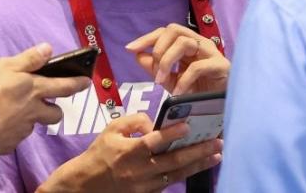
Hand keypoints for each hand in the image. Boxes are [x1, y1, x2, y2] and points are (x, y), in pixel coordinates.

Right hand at [0, 43, 89, 154]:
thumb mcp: (6, 66)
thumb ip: (29, 59)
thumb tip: (49, 49)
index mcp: (36, 89)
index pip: (64, 86)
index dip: (78, 84)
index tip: (87, 82)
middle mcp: (34, 111)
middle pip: (55, 114)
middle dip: (56, 109)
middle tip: (48, 105)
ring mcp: (23, 129)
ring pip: (34, 125)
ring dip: (31, 120)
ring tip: (16, 114)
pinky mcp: (10, 143)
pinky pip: (15, 136)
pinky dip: (11, 131)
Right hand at [38, 113, 222, 192]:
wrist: (88, 184)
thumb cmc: (101, 152)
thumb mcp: (112, 129)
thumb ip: (135, 121)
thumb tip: (156, 123)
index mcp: (128, 152)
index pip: (152, 142)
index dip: (170, 134)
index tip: (188, 126)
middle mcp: (139, 170)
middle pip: (172, 161)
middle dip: (197, 151)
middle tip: (216, 142)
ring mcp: (146, 185)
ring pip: (177, 174)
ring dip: (198, 164)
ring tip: (216, 155)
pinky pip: (171, 182)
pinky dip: (187, 173)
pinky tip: (200, 164)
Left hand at [126, 24, 229, 94]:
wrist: (220, 109)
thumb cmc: (198, 92)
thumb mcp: (171, 80)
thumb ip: (155, 68)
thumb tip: (138, 55)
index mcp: (188, 43)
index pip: (165, 31)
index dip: (147, 38)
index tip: (130, 49)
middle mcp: (199, 43)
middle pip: (174, 30)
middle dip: (158, 49)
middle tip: (155, 73)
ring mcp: (211, 52)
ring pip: (184, 42)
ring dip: (167, 62)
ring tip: (162, 82)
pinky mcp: (221, 66)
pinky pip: (197, 66)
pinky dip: (183, 80)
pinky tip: (178, 92)